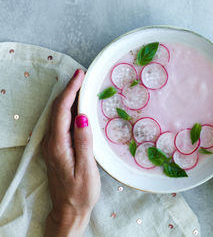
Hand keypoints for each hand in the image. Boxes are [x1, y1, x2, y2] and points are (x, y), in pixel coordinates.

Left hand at [42, 69, 100, 236]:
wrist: (69, 210)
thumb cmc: (81, 192)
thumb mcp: (86, 168)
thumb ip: (84, 141)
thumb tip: (82, 116)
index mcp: (59, 146)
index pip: (62, 111)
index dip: (70, 91)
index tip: (80, 76)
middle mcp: (52, 143)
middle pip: (57, 110)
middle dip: (68, 90)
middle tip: (82, 76)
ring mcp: (53, 146)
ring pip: (58, 115)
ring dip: (68, 99)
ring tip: (81, 86)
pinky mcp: (57, 149)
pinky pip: (61, 123)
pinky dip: (69, 110)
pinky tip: (78, 108)